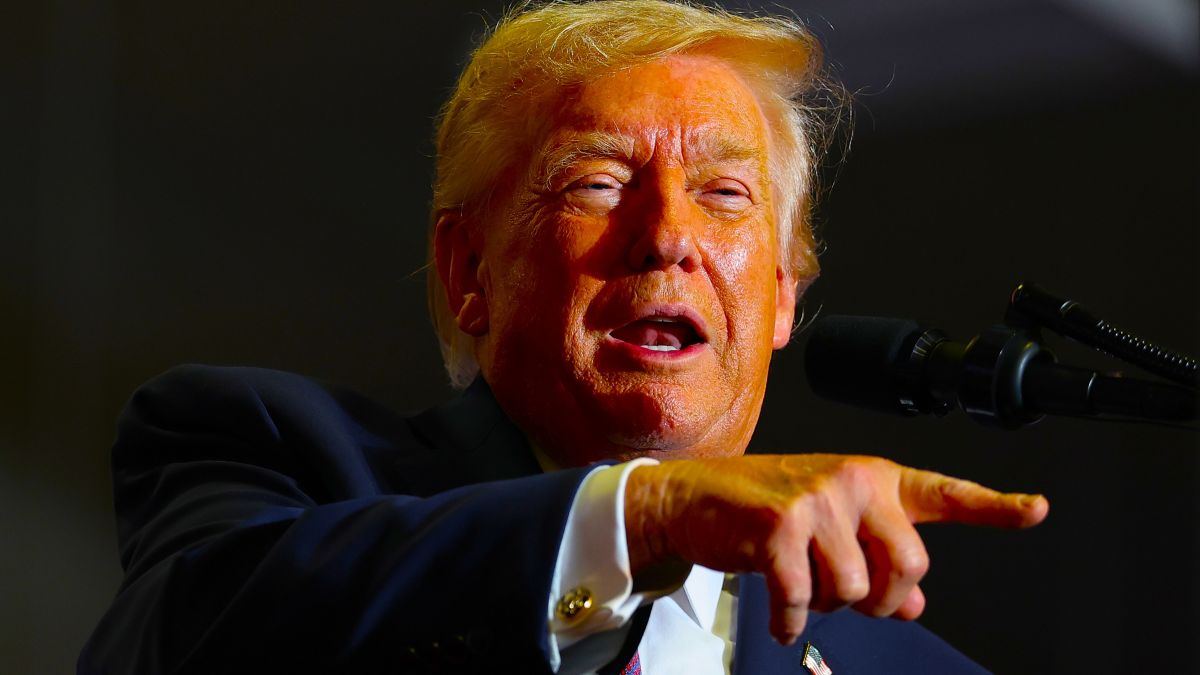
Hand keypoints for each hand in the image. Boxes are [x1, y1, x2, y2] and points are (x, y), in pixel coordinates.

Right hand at [623, 454, 1047, 644]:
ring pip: (854, 591)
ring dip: (824, 604)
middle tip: (848, 597)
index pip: (943, 494)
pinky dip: (789, 620)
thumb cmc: (764, 510)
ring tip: (796, 581)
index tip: (1036, 510)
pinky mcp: (781, 526)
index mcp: (872, 479)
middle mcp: (853, 481)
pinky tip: (778, 614)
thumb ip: (877, 563)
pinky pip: (803, 600)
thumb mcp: (829, 531)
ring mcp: (817, 500)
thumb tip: (916, 606)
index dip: (995, 508)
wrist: (693, 496)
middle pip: (909, 566)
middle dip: (880, 599)